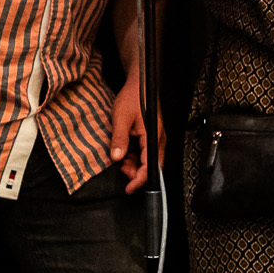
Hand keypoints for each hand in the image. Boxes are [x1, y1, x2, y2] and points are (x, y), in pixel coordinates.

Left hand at [109, 70, 156, 192]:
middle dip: (135, 172)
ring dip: (133, 164)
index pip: (150, 166)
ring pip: (146, 159)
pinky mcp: (150, 136)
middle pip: (150, 165)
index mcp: (153, 137)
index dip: (139, 180)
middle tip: (119, 169)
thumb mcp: (120, 118)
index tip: (129, 188)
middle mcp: (157, 140)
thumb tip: (116, 158)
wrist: (139, 84)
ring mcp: (154, 138)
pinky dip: (133, 155)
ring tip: (119, 159)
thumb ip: (119, 139)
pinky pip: (143, 151)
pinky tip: (124, 151)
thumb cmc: (134, 97)